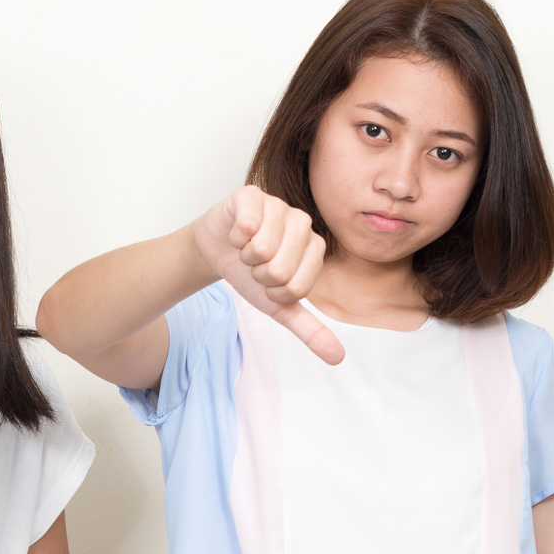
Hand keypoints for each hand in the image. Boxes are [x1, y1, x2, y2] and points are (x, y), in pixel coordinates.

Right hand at [190, 186, 343, 363]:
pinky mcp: (251, 196)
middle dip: (257, 275)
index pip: (297, 286)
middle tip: (254, 264)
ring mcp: (277, 206)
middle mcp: (301, 222)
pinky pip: (246, 224)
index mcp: (315, 247)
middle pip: (280, 269)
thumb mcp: (278, 305)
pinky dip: (234, 237)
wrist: (216, 249)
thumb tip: (338, 358)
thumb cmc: (249, 273)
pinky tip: (236, 233)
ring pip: (263, 247)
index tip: (268, 282)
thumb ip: (309, 329)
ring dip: (244, 257)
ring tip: (245, 248)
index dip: (273, 292)